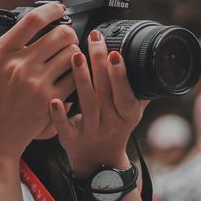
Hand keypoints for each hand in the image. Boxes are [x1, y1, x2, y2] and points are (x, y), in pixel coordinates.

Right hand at [0, 1, 77, 161]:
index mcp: (0, 54)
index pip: (32, 20)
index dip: (51, 10)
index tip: (59, 9)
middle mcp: (18, 65)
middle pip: (60, 34)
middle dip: (69, 32)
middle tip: (67, 38)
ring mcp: (36, 83)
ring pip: (72, 54)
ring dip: (74, 53)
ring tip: (68, 59)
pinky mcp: (51, 101)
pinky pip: (75, 78)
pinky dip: (77, 75)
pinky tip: (71, 77)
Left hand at [49, 29, 147, 176]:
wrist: (99, 161)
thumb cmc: (115, 129)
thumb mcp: (132, 113)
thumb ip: (138, 91)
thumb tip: (147, 63)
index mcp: (128, 116)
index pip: (126, 93)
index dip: (120, 75)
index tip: (115, 53)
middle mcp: (111, 124)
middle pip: (105, 91)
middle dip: (99, 63)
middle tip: (94, 40)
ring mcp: (91, 132)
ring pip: (87, 104)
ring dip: (81, 79)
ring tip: (75, 56)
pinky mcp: (71, 140)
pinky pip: (65, 127)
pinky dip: (59, 114)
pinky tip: (53, 99)